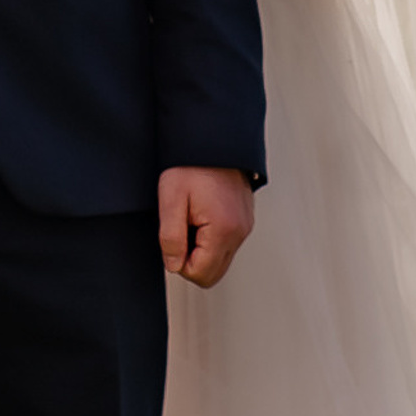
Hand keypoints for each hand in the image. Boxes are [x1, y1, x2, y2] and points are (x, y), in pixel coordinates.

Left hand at [159, 166, 255, 288]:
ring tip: (191, 219)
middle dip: (192, 260)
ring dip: (201, 248)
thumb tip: (174, 265)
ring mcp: (245, 226)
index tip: (174, 237)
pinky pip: (226, 244)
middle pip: (214, 273)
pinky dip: (211, 238)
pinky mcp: (245, 220)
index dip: (180, 262)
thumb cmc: (192, 165)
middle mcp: (240, 232)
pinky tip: (202, 215)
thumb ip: (171, 238)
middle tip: (181, 230)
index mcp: (224, 229)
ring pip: (220, 260)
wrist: (212, 141)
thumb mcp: (171, 199)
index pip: (201, 274)